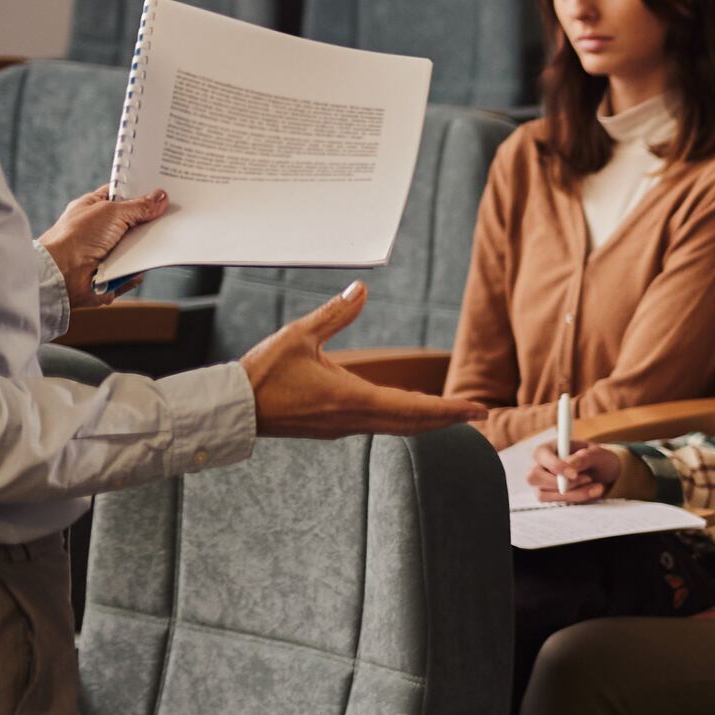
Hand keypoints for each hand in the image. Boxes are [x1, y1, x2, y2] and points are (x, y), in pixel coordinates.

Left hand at [38, 183, 168, 301]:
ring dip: (145, 246)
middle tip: (168, 215)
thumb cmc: (75, 237)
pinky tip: (140, 266)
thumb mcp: (111, 211)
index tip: (162, 191)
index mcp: (94, 208)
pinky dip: (139, 269)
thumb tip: (160, 197)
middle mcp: (100, 229)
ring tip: (155, 241)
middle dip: (149, 221)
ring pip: (138, 247)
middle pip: (134, 221)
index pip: (122, 195)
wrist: (62, 274)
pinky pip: (137, 270)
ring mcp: (107, 252)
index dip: (140, 192)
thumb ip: (139, 205)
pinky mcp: (114, 273)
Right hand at [242, 283, 467, 439]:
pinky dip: (406, 420)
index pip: (414, 407)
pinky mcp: (335, 427)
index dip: (449, 409)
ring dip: (428, 421)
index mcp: (352, 398)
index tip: (477, 410)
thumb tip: (362, 288)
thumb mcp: (298, 335)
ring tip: (455, 414)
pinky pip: (381, 425)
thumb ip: (335, 313)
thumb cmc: (263, 372)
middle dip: (449, 418)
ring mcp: (345, 426)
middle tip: (480, 414)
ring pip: (399, 427)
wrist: (233, 408)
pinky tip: (412, 413)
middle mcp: (354, 418)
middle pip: (414, 423)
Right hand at [523, 436, 629, 503]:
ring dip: (572, 493)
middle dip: (562, 483)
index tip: (574, 474)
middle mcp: (538, 465)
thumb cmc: (596, 458)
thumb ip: (584, 457)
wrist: (602, 471)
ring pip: (543, 494)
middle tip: (587, 479)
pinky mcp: (546, 496)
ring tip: (597, 486)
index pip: (541, 455)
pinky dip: (575, 499)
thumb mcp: (597, 454)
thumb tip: (570, 464)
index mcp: (547, 448)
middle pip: (534, 477)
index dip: (556, 465)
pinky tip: (592, 492)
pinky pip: (555, 502)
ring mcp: (540, 483)